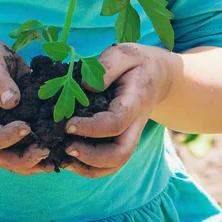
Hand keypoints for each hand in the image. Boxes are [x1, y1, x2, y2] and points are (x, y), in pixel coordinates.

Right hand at [0, 37, 54, 174]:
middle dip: (23, 160)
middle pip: (1, 157)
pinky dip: (41, 152)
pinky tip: (59, 150)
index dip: (5, 138)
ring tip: (55, 158)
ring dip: (34, 163)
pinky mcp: (19, 124)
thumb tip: (11, 101)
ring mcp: (5, 128)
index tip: (26, 127)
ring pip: (15, 158)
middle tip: (45, 151)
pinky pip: (27, 146)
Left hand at [63, 43, 173, 177]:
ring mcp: (129, 135)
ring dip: (89, 168)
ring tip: (63, 159)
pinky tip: (69, 159)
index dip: (91, 128)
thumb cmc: (137, 62)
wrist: (158, 74)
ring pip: (115, 164)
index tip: (68, 123)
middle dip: (91, 157)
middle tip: (65, 147)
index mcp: (135, 101)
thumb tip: (84, 86)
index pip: (116, 122)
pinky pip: (109, 162)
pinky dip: (90, 167)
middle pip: (120, 154)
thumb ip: (106, 66)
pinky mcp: (120, 139)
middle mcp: (135, 124)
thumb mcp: (123, 53)